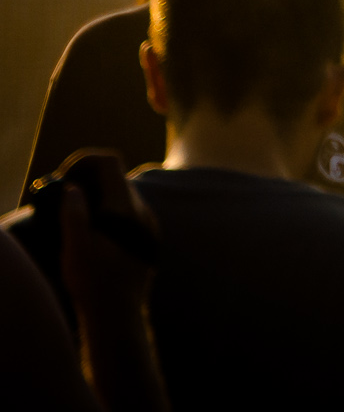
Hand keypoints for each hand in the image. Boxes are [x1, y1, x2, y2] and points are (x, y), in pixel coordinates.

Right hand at [57, 153, 158, 322]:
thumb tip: (74, 188)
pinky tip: (92, 230)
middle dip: (88, 178)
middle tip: (62, 194)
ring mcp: (149, 224)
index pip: (110, 162)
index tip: (64, 177)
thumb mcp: (75, 246)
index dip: (84, 161)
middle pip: (116, 177)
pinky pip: (128, 212)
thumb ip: (74, 212)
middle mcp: (142, 210)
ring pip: (123, 195)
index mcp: (125, 207)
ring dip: (98, 195)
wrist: (119, 314)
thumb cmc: (94, 281)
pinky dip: (108, 210)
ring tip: (73, 213)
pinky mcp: (148, 237)